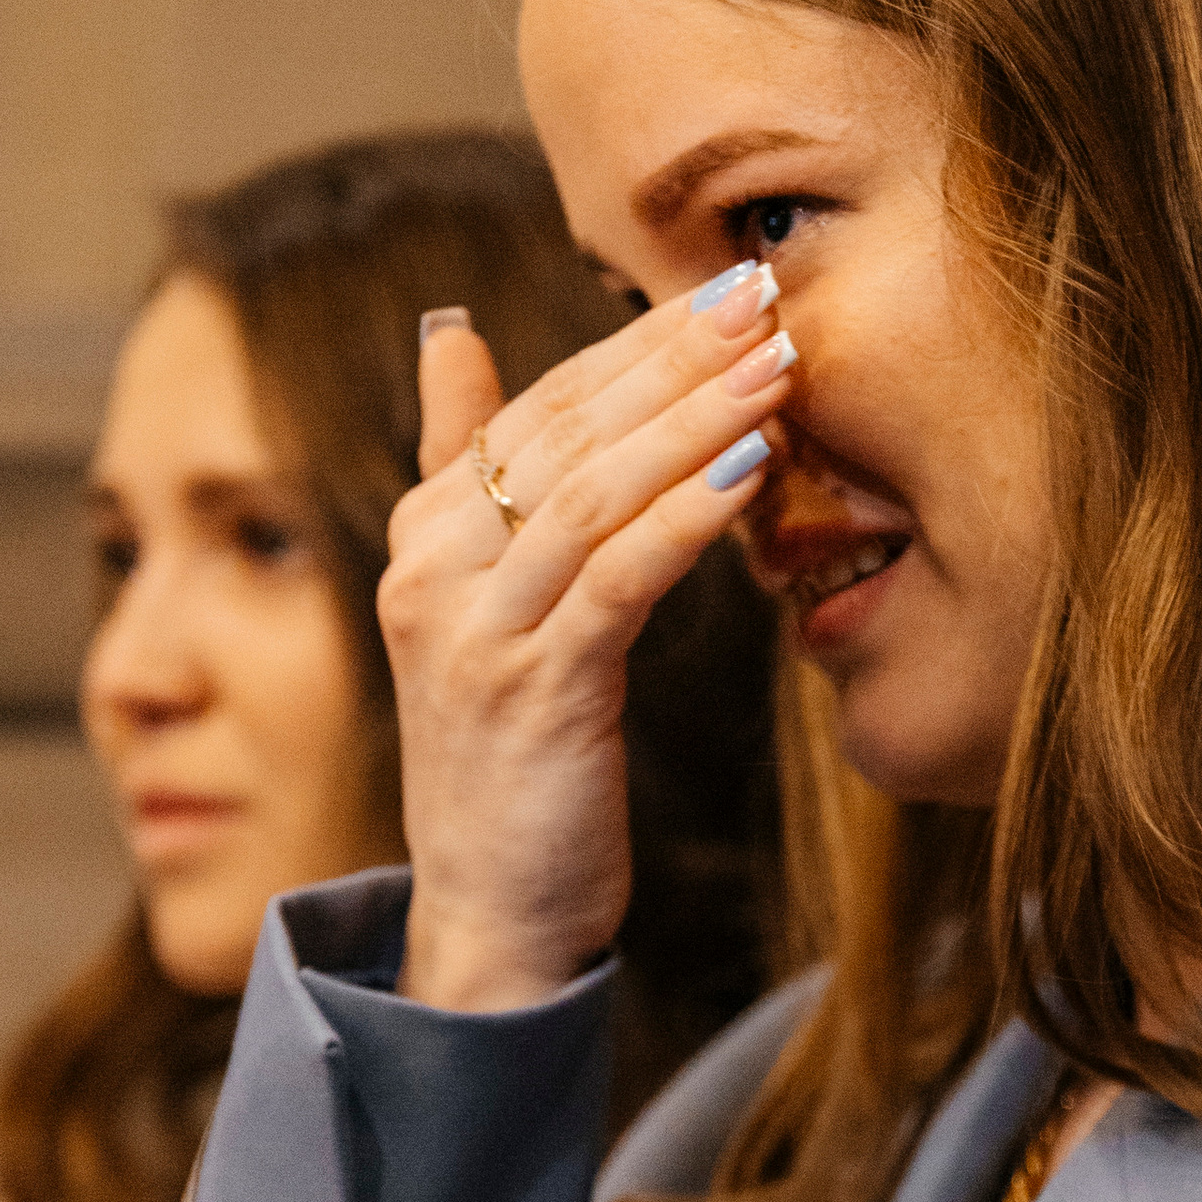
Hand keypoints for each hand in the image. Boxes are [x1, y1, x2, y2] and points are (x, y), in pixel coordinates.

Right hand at [380, 266, 789, 1011]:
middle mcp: (433, 571)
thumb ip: (467, 464)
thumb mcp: (481, 602)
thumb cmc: (514, 757)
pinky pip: (618, 578)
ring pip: (591, 492)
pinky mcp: (532, 691)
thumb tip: (449, 326)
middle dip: (671, 358)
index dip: (632, 344)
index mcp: (423, 536)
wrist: (492, 910)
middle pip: (565, 433)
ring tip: (778, 367)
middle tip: (764, 296)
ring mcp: (475, 632)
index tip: (723, 291)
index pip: (537, 408)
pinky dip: (686, 515)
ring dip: (693, 420)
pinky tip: (751, 470)